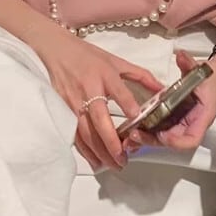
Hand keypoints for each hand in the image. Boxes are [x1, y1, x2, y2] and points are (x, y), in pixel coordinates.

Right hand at [25, 21, 163, 170]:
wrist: (53, 50)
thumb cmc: (86, 55)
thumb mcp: (115, 60)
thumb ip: (140, 75)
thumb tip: (162, 89)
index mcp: (104, 74)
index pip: (118, 91)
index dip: (127, 104)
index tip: (137, 118)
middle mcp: (88, 90)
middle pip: (99, 120)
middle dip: (112, 142)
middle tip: (124, 158)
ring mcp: (73, 102)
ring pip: (86, 133)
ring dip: (100, 152)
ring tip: (114, 165)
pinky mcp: (63, 110)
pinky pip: (74, 135)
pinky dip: (85, 151)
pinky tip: (95, 161)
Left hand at [125, 50, 215, 152]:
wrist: (215, 80)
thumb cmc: (211, 80)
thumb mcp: (201, 71)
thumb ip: (190, 65)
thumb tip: (181, 56)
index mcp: (201, 118)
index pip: (192, 139)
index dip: (177, 141)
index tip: (163, 135)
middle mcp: (190, 125)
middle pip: (172, 142)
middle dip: (153, 141)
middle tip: (135, 135)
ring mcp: (180, 124)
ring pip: (163, 138)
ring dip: (146, 139)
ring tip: (128, 137)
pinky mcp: (172, 120)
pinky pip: (159, 130)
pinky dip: (146, 132)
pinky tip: (131, 131)